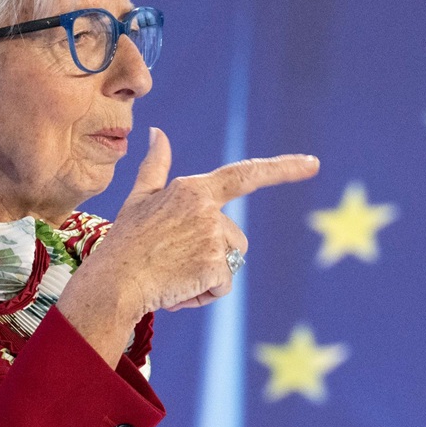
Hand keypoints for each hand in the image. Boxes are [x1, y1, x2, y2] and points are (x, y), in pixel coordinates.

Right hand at [55, 127, 318, 365]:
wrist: (112, 283)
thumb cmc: (124, 242)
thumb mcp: (139, 198)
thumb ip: (155, 166)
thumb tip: (157, 132)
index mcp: (193, 189)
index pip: (245, 174)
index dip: (282, 168)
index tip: (313, 163)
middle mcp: (208, 209)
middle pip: (235, 239)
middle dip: (212, 256)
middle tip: (172, 263)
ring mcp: (213, 236)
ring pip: (229, 263)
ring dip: (207, 276)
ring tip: (172, 275)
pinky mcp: (215, 265)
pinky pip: (221, 286)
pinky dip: (203, 294)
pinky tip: (177, 290)